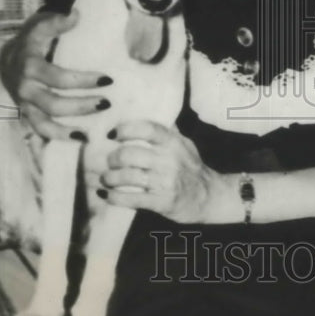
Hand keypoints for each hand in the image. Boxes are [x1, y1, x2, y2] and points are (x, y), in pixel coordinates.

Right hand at [0, 10, 109, 140]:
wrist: (9, 56)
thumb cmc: (32, 39)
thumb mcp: (41, 24)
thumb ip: (57, 21)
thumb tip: (75, 15)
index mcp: (29, 64)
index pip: (58, 78)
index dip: (83, 81)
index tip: (108, 80)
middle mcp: (24, 87)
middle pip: (54, 104)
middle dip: (81, 106)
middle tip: (107, 103)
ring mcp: (24, 103)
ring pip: (45, 122)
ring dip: (69, 128)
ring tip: (91, 133)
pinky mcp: (26, 113)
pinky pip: (40, 130)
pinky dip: (58, 137)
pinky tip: (80, 139)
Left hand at [101, 120, 225, 223]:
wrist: (209, 197)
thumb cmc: (192, 168)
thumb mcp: (185, 145)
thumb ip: (167, 132)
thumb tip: (147, 114)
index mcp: (173, 143)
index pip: (147, 129)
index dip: (126, 129)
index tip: (112, 135)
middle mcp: (169, 160)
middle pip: (130, 154)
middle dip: (113, 159)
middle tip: (109, 162)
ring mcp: (166, 181)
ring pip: (128, 176)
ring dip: (110, 178)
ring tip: (105, 179)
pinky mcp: (162, 201)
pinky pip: (132, 198)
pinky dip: (115, 197)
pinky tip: (107, 195)